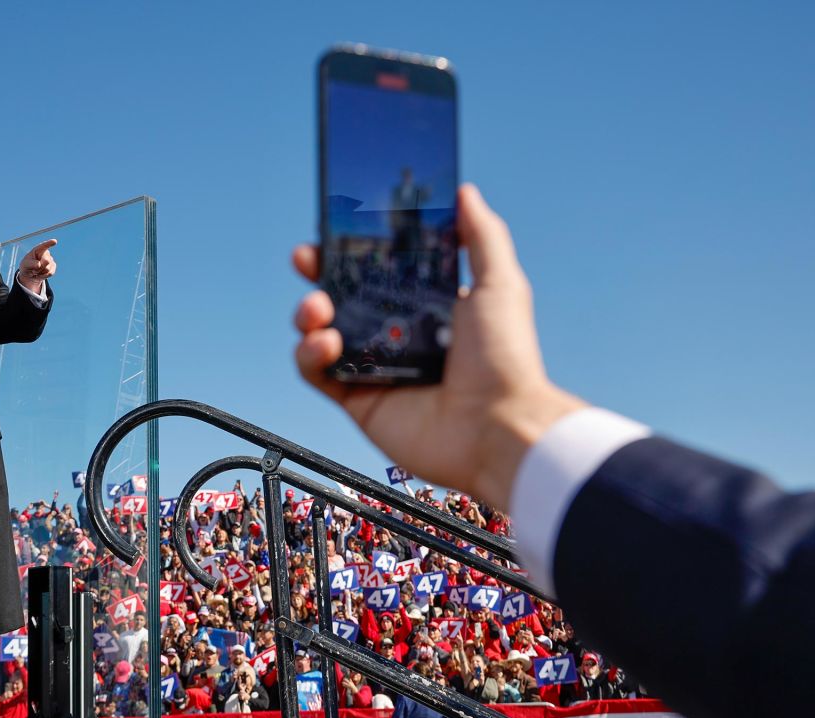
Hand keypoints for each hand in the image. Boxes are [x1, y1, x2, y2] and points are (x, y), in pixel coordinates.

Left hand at [18, 238, 57, 293]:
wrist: (30, 274)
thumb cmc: (26, 266)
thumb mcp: (25, 264)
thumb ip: (31, 263)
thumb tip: (39, 264)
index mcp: (38, 250)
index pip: (44, 246)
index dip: (49, 243)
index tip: (54, 241)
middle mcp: (45, 254)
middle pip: (47, 261)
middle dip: (39, 267)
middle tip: (33, 269)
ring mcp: (50, 260)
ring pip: (48, 269)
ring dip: (40, 272)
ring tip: (36, 271)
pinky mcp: (53, 267)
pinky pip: (50, 273)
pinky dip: (44, 276)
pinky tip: (40, 274)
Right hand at [292, 184, 585, 509]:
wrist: (498, 428)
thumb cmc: (506, 360)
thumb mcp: (501, 285)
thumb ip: (482, 237)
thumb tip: (465, 192)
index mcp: (428, 306)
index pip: (379, 270)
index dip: (353, 249)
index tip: (333, 229)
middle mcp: (398, 335)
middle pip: (343, 297)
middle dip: (319, 275)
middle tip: (308, 261)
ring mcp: (377, 369)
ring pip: (322, 332)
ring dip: (309, 314)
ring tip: (318, 311)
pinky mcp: (359, 402)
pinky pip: (318, 374)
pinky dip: (310, 355)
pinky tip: (324, 344)